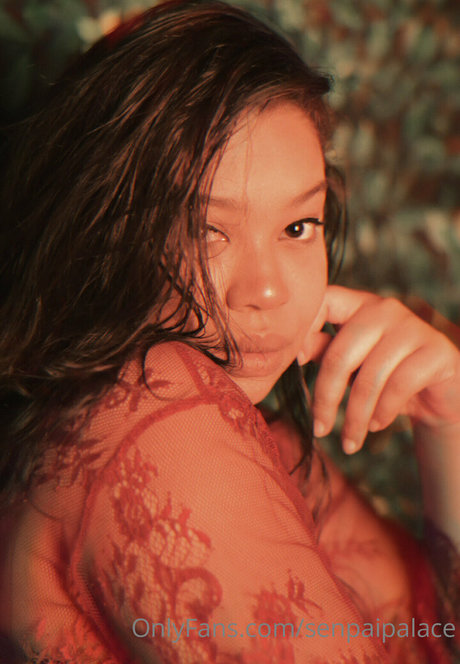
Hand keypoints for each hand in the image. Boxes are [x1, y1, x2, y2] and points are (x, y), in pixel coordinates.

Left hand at [297, 286, 459, 453]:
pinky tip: (377, 425)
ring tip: (350, 441)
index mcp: (359, 305)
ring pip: (370, 377)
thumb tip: (297, 350)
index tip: (295, 362)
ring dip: (356, 417)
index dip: (305, 326)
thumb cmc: (384, 378)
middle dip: (326, 398)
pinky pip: (399, 385)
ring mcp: (413, 327)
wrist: (437, 397)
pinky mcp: (436, 350)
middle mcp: (385, 309)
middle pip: (341, 354)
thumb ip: (324, 351)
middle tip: (320, 430)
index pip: (325, 299)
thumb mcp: (350, 366)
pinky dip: (383, 412)